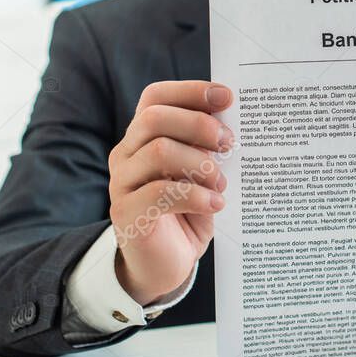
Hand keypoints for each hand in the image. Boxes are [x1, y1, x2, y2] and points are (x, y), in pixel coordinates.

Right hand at [108, 80, 234, 304]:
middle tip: (228, 143)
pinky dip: (195, 195)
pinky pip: (160, 193)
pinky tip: (214, 204)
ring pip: (159, 151)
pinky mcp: (126, 213)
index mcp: (142, 137)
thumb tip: (233, 122)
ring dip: (200, 163)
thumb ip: (206, 147)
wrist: (164, 265)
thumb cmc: (187, 212)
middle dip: (198, 124)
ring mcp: (122, 183)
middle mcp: (126, 154)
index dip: (189, 91)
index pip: (155, 97)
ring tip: (221, 183)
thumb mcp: (200, 173)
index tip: (226, 97)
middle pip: (154, 118)